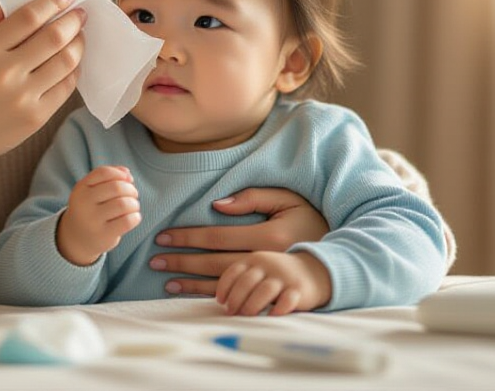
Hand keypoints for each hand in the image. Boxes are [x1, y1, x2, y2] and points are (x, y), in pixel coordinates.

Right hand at [0, 0, 86, 197]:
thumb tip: (19, 0)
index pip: (29, 17)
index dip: (53, 0)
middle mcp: (6, 72)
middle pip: (54, 37)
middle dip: (73, 20)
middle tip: (81, 12)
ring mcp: (23, 97)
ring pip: (66, 61)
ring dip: (78, 44)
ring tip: (79, 36)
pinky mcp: (35, 118)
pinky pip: (65, 88)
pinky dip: (73, 71)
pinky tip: (71, 62)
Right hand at [56, 165, 140, 265]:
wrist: (76, 238)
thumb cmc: (91, 209)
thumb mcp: (92, 190)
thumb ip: (109, 177)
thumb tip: (128, 173)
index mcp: (81, 188)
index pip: (104, 172)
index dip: (120, 174)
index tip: (127, 180)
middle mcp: (84, 203)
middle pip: (116, 187)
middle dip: (131, 189)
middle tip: (133, 195)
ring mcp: (92, 220)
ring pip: (123, 204)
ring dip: (134, 204)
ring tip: (133, 206)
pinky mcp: (103, 235)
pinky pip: (127, 221)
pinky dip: (135, 217)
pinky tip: (133, 217)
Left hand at [150, 187, 327, 296]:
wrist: (339, 256)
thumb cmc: (310, 220)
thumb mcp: (287, 200)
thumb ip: (253, 197)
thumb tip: (217, 204)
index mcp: (267, 236)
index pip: (218, 236)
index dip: (189, 237)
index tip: (163, 237)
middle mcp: (266, 261)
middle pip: (214, 263)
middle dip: (182, 262)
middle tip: (154, 262)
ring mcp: (268, 281)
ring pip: (222, 283)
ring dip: (192, 284)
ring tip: (167, 283)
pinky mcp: (271, 295)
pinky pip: (236, 295)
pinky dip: (211, 295)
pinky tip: (193, 295)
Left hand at [215, 251, 330, 315]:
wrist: (313, 271)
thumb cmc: (277, 275)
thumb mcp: (259, 270)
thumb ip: (243, 279)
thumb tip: (222, 303)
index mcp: (255, 259)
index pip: (234, 271)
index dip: (224, 287)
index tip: (221, 301)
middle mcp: (268, 265)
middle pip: (246, 282)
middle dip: (236, 299)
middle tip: (231, 312)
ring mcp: (284, 277)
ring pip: (264, 290)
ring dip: (252, 305)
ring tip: (246, 315)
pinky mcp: (298, 289)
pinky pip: (287, 300)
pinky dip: (277, 309)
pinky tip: (270, 316)